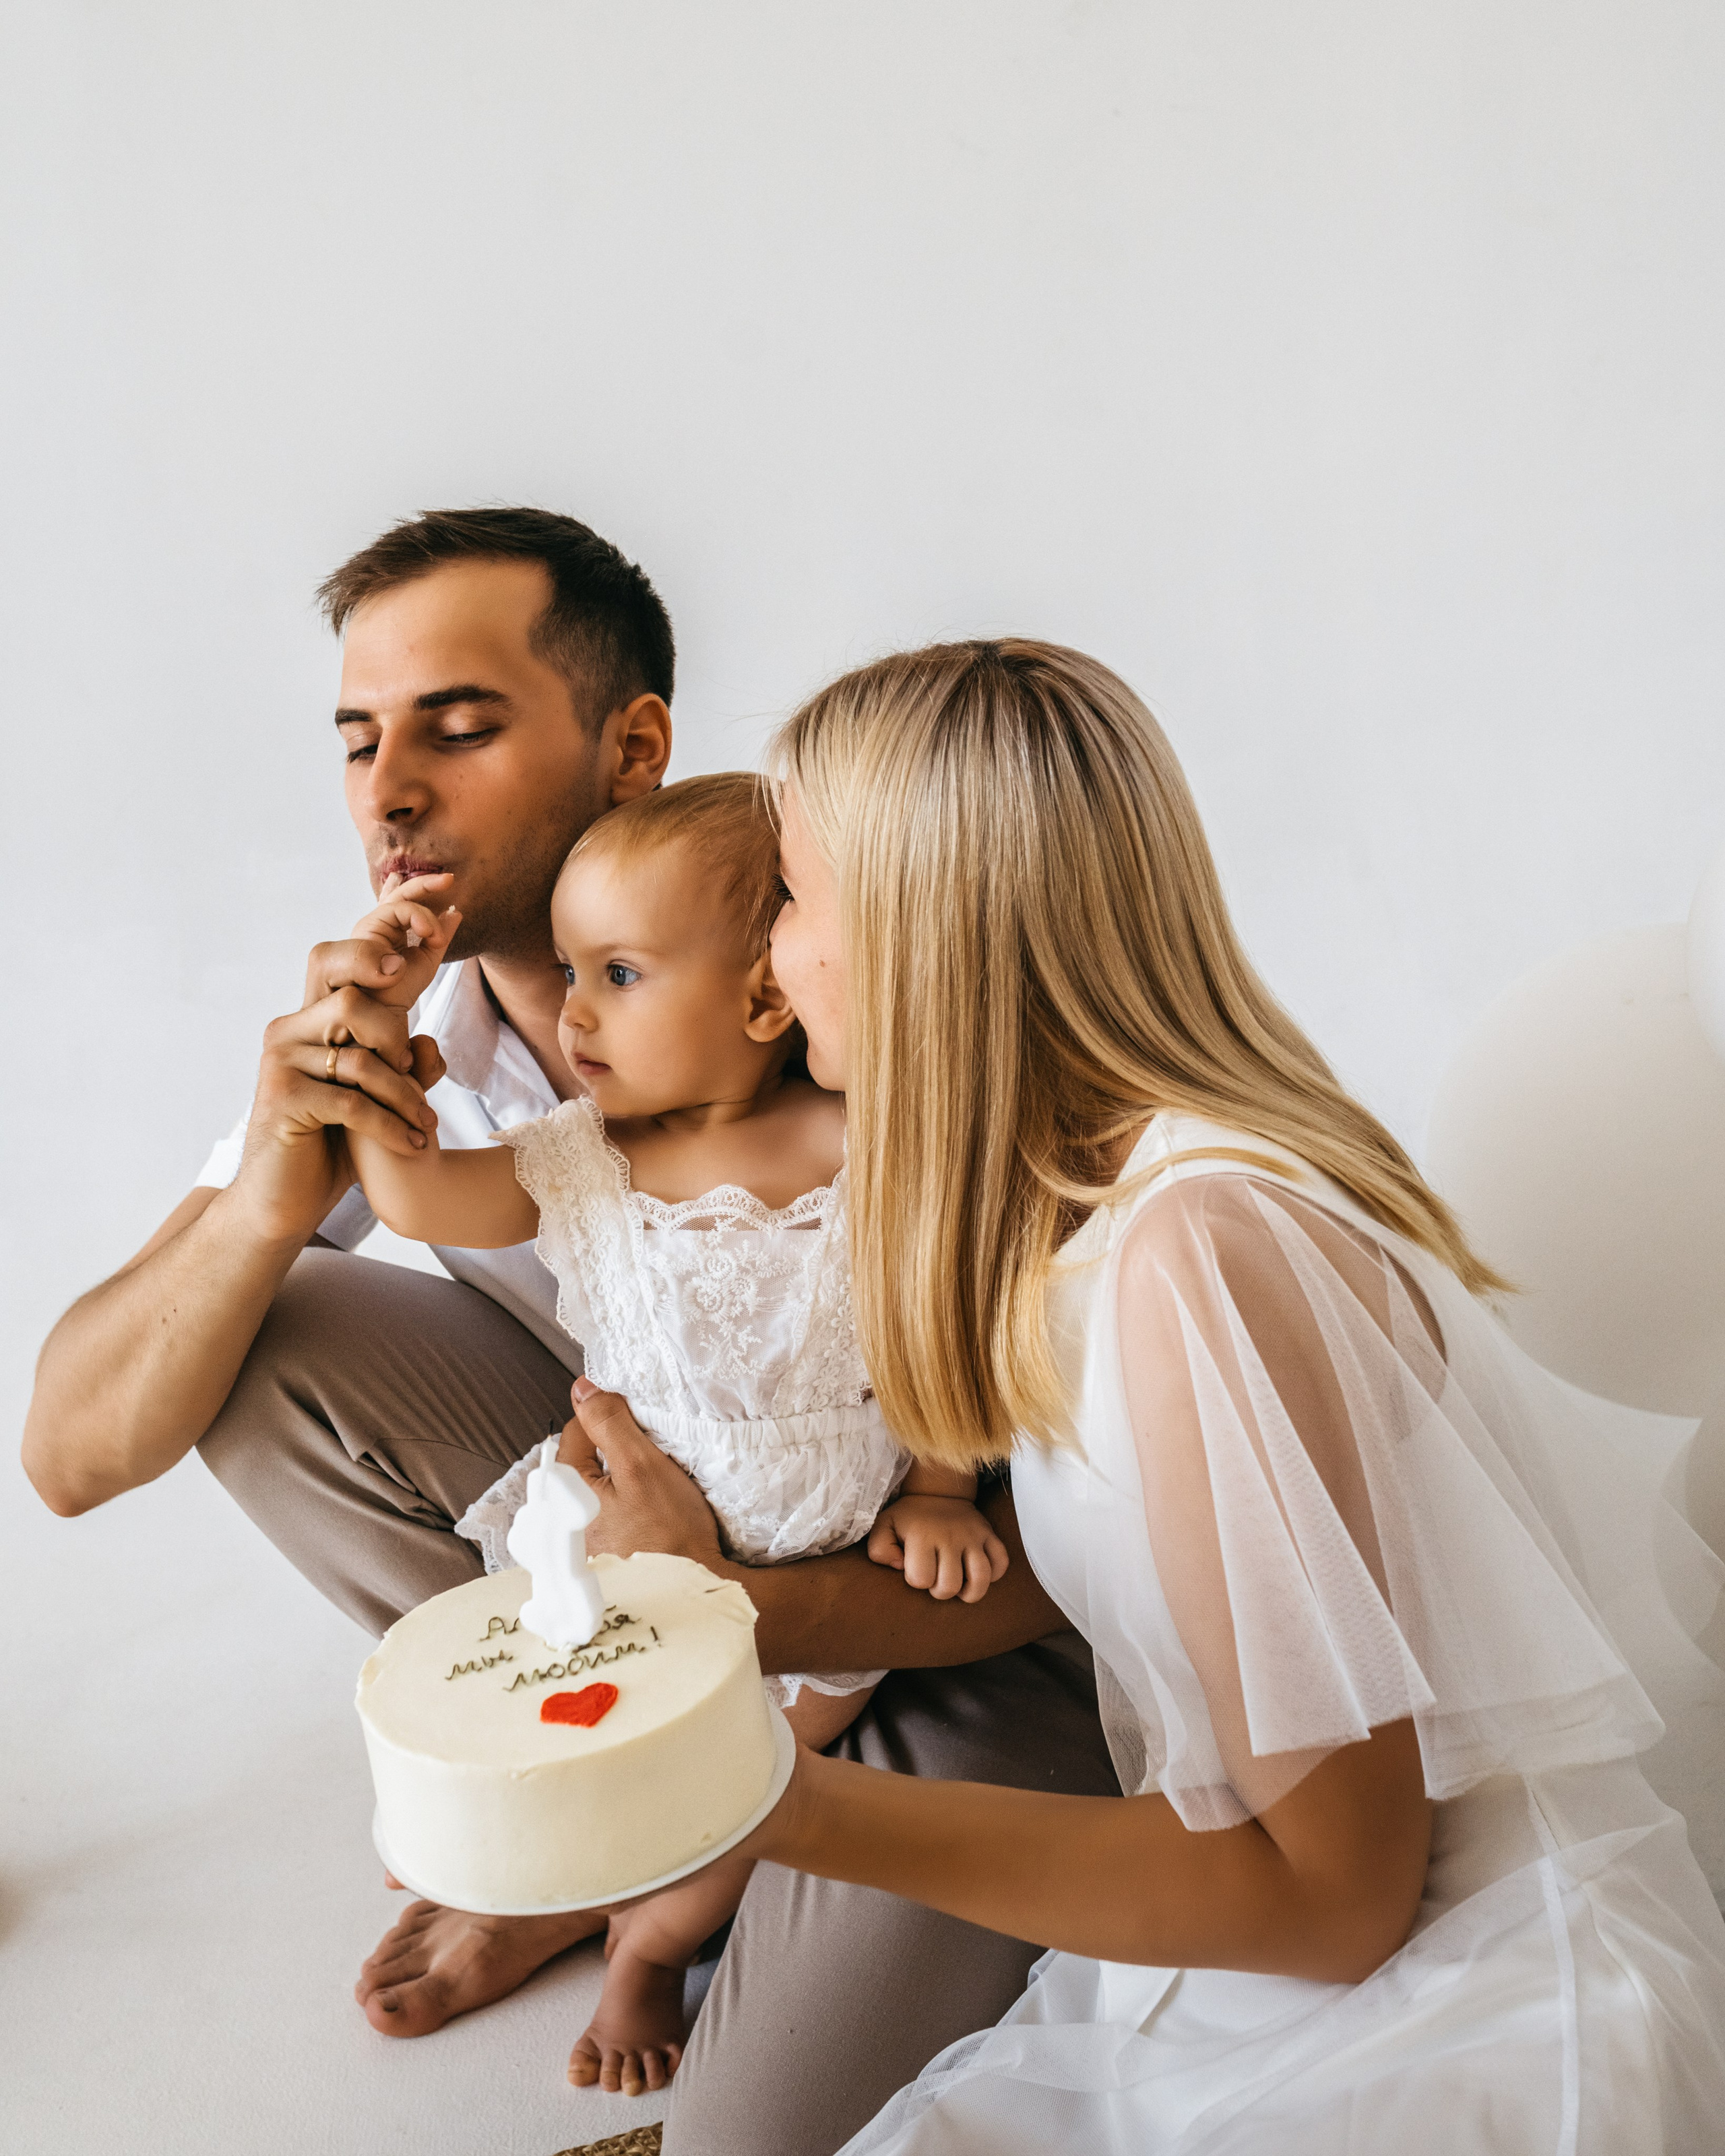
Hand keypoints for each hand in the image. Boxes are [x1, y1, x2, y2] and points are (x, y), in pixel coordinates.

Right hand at [343, 872, 462, 1011]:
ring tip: (437, 937)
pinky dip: (416, 916)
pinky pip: (394, 910)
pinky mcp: (367, 929)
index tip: (449, 882)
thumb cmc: (400, 990)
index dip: (424, 888)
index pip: (405, 901)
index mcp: (391, 930)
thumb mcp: (428, 959)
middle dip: (425, 883)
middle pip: (400, 895)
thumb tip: (456, 912)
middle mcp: (378, 925)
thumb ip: (440, 936)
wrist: (384, 1009)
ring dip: (425, 914)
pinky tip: (429, 933)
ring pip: (401, 901)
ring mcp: (371, 926)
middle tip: (449, 879)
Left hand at [556, 1379, 726, 1567]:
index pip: (577, 1430)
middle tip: (646, 1459)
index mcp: (564, 1491)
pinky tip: (640, 1514)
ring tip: (646, 1488)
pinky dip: (616, 1505)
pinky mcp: (592, 1556)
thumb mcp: (642, 1465)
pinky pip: (598, 1513)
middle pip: (582, 1459)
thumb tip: (583, 1389)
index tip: (640, 1427)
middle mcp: (559, 1519)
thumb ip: (609, 1423)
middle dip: (611, 1450)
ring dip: (614, 1478)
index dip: (611, 1419)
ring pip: (591, 1486)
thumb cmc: (670, 1532)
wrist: (694, 1587)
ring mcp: (574, 1541)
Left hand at [866, 1495, 1009, 1603]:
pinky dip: (994, 1575)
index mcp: (922, 1536)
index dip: (917, 1581)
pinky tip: (978, 1573)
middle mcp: (950, 1536)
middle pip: (949, 1586)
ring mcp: (973, 1536)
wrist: (938, 1492)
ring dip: (969, 1591)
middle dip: (940, 1590)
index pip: (921, 1579)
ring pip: (981, 1579)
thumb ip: (879, 1549)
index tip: (916, 1569)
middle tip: (936, 1578)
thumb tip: (899, 1566)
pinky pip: (1001, 1563)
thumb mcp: (884, 1526)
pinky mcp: (990, 1535)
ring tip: (960, 1585)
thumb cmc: (909, 1518)